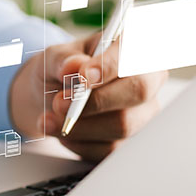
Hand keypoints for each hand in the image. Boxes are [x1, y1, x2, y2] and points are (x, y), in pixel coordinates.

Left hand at [10, 32, 167, 160]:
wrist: (52, 97)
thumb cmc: (61, 70)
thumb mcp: (54, 57)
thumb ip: (62, 60)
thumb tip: (73, 67)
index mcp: (132, 46)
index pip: (134, 51)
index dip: (110, 65)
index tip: (82, 77)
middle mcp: (147, 78)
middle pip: (138, 91)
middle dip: (96, 101)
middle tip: (58, 103)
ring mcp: (143, 112)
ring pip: (122, 125)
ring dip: (79, 126)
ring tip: (48, 120)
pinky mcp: (131, 140)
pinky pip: (110, 148)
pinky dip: (78, 142)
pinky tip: (62, 132)